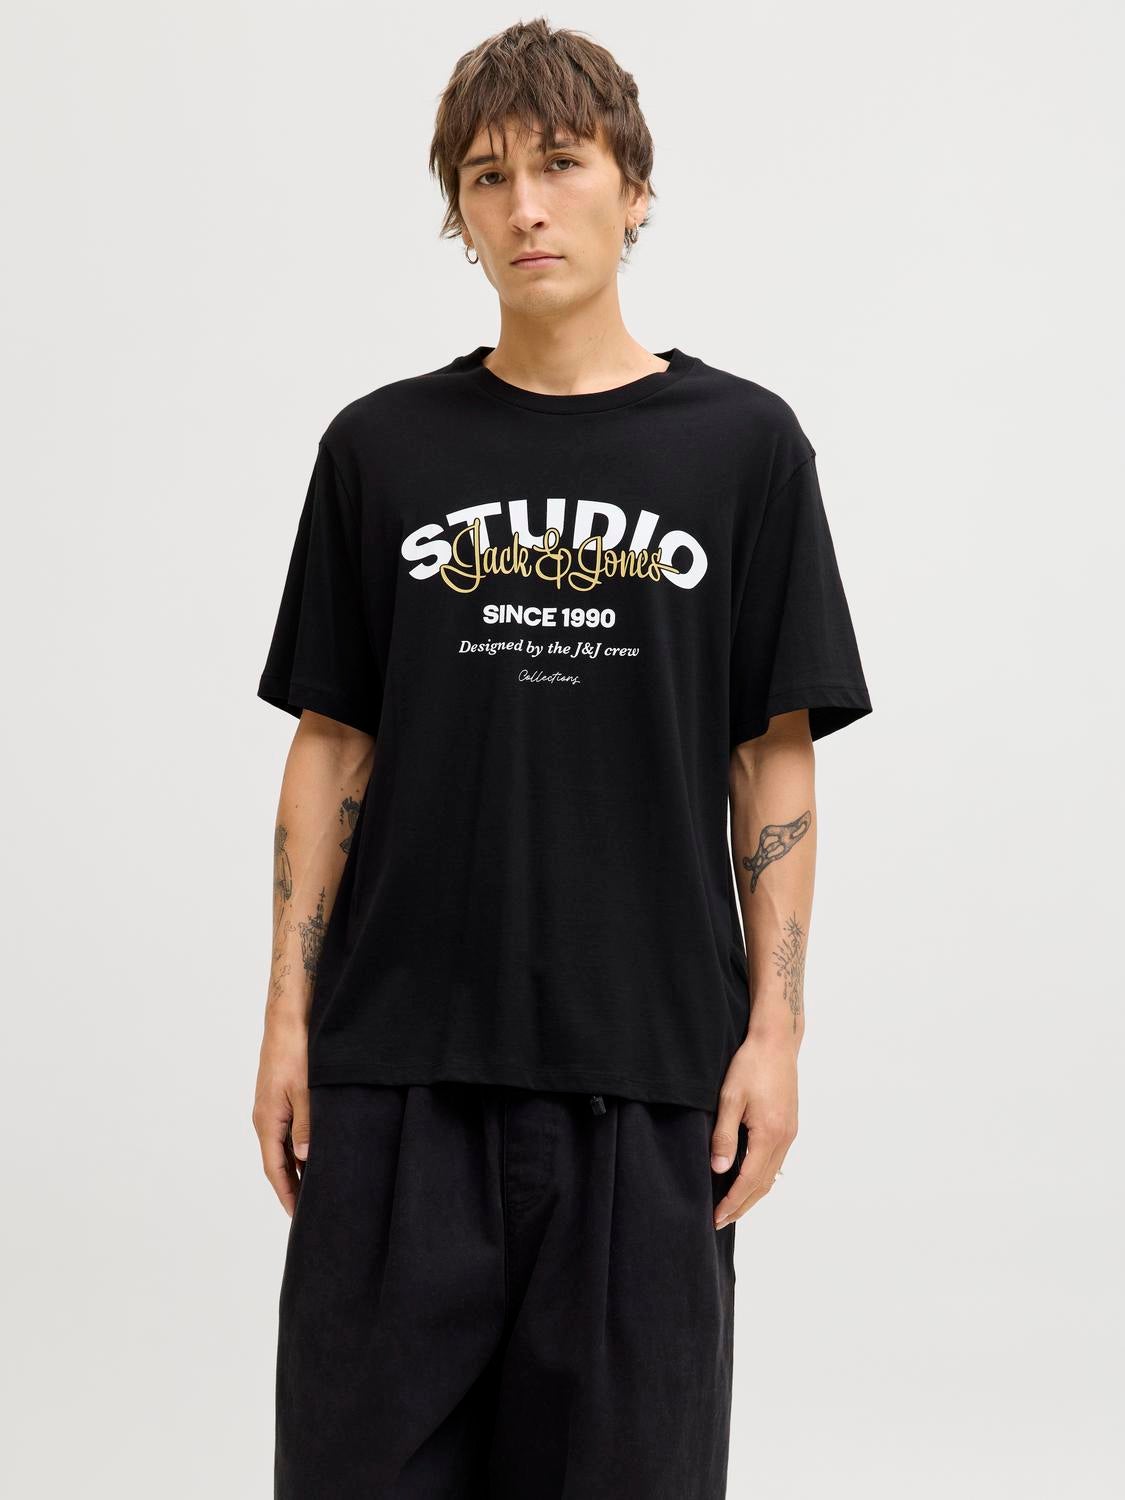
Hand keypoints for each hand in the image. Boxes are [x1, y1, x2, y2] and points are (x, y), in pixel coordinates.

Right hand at [251, 1017, 309, 1216]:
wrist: (288, 1019)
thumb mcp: (305, 1091)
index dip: (287, 1193)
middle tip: (310, 1210)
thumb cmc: (295, 1051)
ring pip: (283, 1146)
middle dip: (292, 1186)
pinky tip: (314, 1151)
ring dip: (296, 1167)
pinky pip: (287, 1130)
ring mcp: (271, 1107)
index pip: (275, 1168)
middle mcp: (266, 1118)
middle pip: (277, 1162)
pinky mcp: (280, 1097)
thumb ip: (306, 1126)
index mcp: (267, 1120)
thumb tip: (304, 1158)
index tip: (297, 1217)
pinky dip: (298, 1147)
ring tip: (316, 1187)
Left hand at [711, 1029, 797, 1227]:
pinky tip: (748, 1179)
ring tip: (732, 1207)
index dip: (731, 1203)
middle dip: (741, 1206)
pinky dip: (761, 1177)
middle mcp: (784, 1139)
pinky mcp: (789, 1125)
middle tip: (720, 1221)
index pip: (748, 1181)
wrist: (776, 1041)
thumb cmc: (750, 1064)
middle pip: (763, 1185)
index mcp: (769, 1134)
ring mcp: (789, 1133)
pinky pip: (775, 1162)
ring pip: (771, 1176)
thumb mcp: (730, 1098)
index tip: (715, 1217)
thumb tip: (719, 1170)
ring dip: (752, 1195)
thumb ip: (724, 1135)